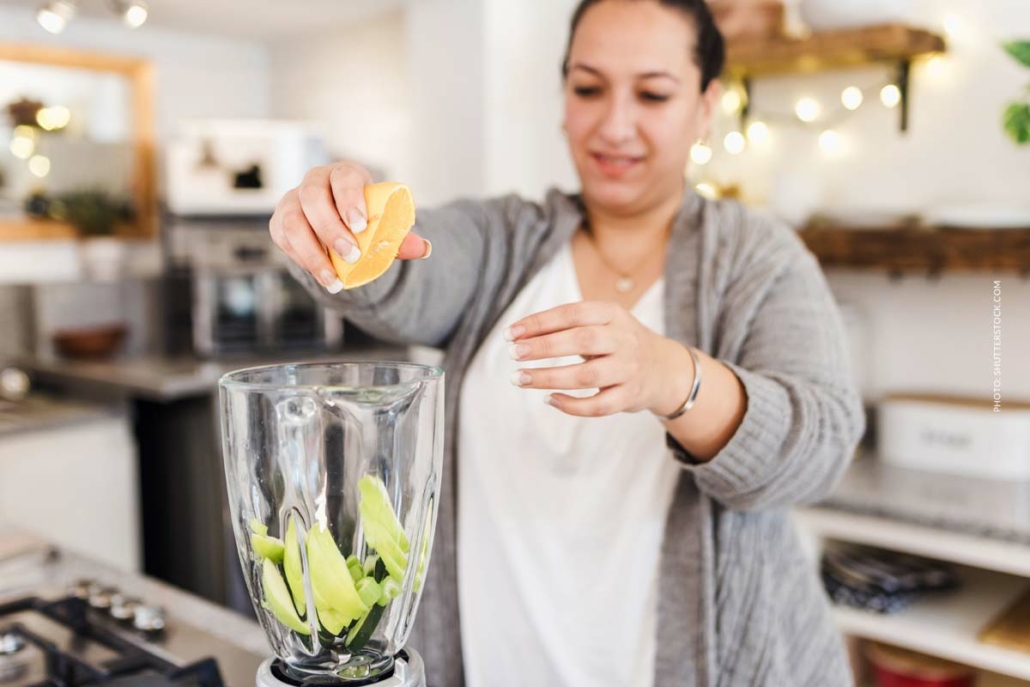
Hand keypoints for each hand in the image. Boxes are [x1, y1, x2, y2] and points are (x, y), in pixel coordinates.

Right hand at [269, 161, 429, 292]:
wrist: (339, 225)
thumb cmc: (363, 219)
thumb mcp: (383, 224)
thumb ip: (400, 236)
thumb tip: (423, 248)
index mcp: (345, 174)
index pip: (344, 178)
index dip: (350, 200)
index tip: (360, 226)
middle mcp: (315, 182)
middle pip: (313, 198)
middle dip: (331, 229)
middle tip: (351, 256)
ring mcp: (293, 200)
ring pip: (293, 222)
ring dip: (313, 253)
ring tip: (334, 280)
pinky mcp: (281, 222)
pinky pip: (284, 239)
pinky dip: (303, 259)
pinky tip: (323, 274)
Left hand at [505, 301, 692, 416]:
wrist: (664, 369)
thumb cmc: (617, 343)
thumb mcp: (602, 323)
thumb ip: (567, 326)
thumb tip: (519, 336)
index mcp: (613, 314)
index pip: (572, 313)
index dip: (540, 322)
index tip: (511, 333)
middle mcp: (624, 339)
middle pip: (581, 341)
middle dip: (543, 347)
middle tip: (513, 354)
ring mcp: (629, 369)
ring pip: (586, 376)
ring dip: (548, 377)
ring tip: (519, 378)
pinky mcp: (630, 397)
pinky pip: (598, 406)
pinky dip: (571, 405)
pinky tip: (550, 399)